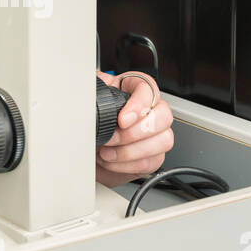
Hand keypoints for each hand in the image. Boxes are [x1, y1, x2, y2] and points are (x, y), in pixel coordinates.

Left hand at [94, 70, 173, 188]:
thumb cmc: (90, 121)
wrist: (87, 148)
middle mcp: (150, 109)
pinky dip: (129, 165)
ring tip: (107, 152)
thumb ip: (94, 91)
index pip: (149, 88)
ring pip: (164, 140)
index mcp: (132, 89)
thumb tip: (91, 86)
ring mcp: (156, 133)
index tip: (122, 120)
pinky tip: (112, 161)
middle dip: (135, 132)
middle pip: (164, 116)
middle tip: (111, 139)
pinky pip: (152, 161)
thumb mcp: (89, 101)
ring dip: (131, 151)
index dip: (139, 104)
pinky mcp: (154, 155)